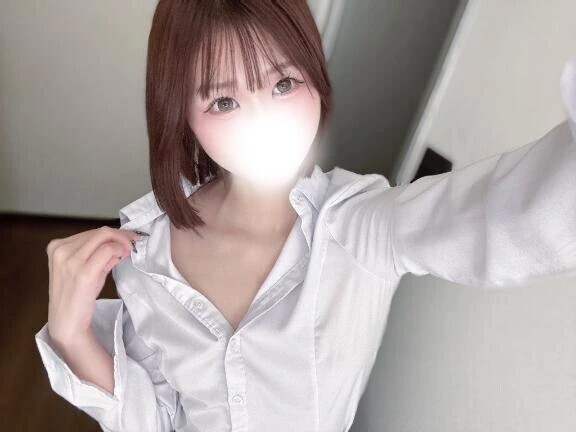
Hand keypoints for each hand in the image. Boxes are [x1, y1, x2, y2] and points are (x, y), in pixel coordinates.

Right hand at [45, 226, 140, 344]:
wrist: (66, 322)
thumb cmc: (75, 296)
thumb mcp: (81, 268)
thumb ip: (96, 253)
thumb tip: (119, 242)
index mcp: (56, 247)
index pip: (90, 232)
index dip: (112, 234)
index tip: (126, 238)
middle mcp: (61, 250)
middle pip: (99, 232)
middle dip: (121, 235)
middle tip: (133, 243)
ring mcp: (71, 261)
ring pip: (104, 237)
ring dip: (122, 242)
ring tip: (128, 252)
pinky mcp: (84, 272)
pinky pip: (108, 250)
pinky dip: (119, 250)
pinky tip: (123, 257)